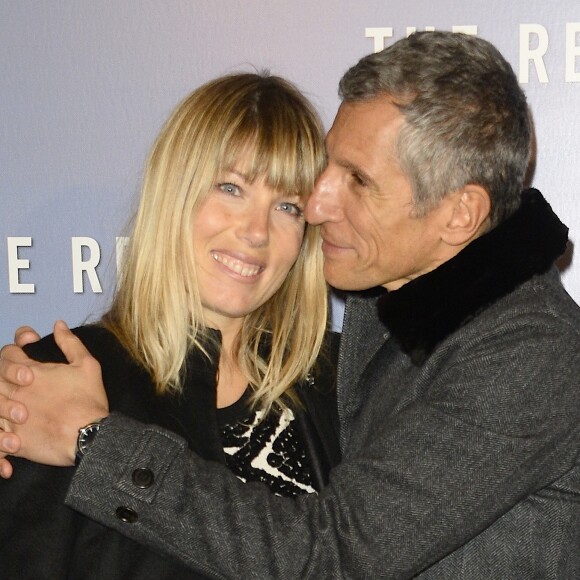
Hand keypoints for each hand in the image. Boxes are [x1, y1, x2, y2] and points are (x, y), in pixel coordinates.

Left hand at [0, 321, 108, 471]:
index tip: (28, 353)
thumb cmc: (88, 400)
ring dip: (4, 404)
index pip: (9, 352)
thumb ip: (70, 343)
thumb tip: (57, 325)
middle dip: (8, 376)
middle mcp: (16, 393)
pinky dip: (3, 437)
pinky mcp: (13, 441)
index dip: (17, 349)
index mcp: (32, 373)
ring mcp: (11, 418)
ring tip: (22, 408)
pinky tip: (14, 436)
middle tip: (27, 382)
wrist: (88, 437)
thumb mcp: (87, 365)